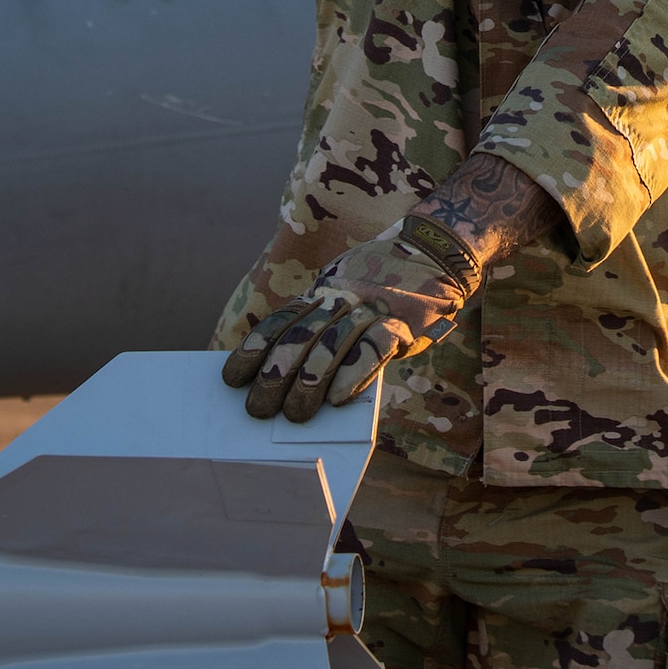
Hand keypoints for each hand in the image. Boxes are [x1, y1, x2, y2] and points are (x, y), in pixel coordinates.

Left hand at [221, 220, 478, 421]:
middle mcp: (341, 296)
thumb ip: (320, 323)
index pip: (280, 321)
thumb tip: (279, 372)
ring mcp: (372, 307)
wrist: (435, 254)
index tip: (232, 379)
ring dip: (310, 382)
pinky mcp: (402, 322)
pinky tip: (338, 398)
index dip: (253, 350)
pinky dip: (354, 374)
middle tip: (259, 409)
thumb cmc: (385, 286)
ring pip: (331, 344)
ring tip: (295, 414)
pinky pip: (374, 349)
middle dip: (275, 375)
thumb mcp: (344, 292)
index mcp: (322, 291)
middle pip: (300, 336)